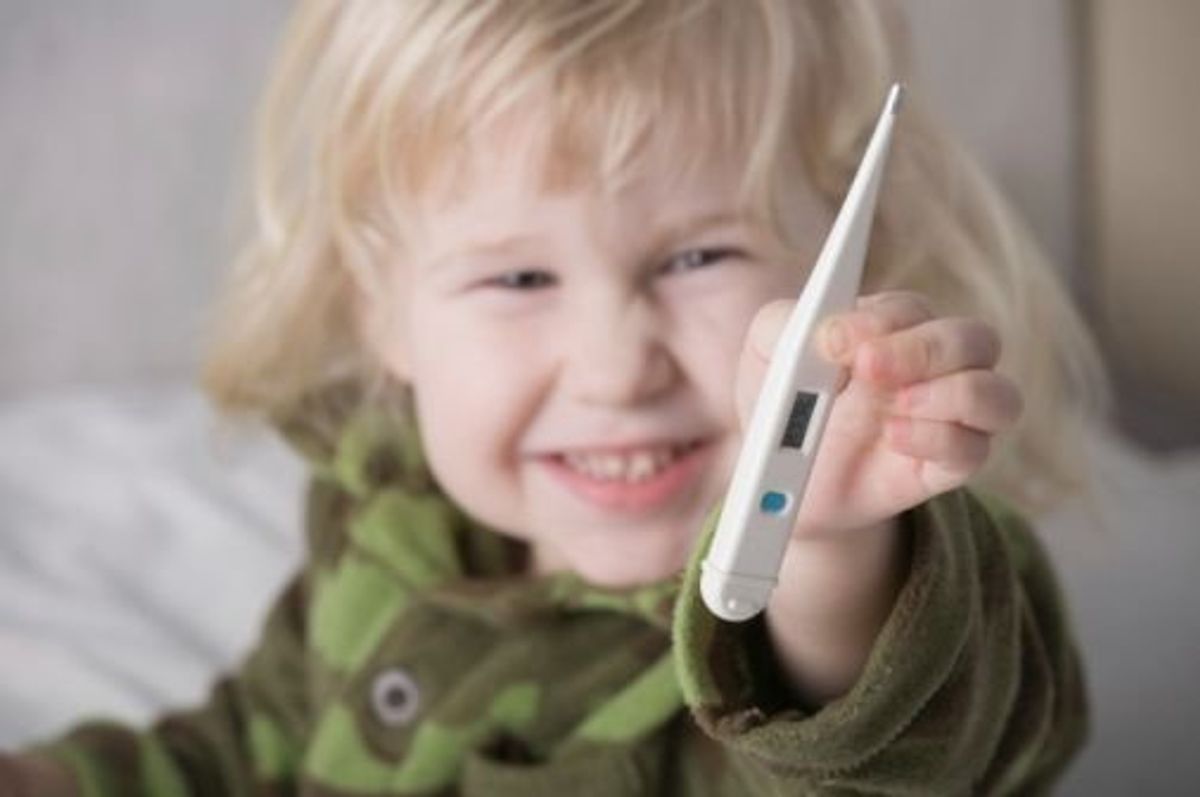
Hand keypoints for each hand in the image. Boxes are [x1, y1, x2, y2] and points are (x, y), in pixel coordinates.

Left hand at [735, 290, 1023, 541]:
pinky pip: (975, 450)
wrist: (779, 484)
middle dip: (922, 350)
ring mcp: (944, 418)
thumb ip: (783, 324)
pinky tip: (895, 438)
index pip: (911, 309)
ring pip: (997, 395)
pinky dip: (939, 440)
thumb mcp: (765, 354)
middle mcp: (931, 367)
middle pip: (973, 340)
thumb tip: (825, 328)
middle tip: (868, 366)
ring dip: (952, 395)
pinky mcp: (945, 467)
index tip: (834, 340)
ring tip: (895, 406)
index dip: (880, 319)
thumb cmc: (782, 403)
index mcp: (890, 330)